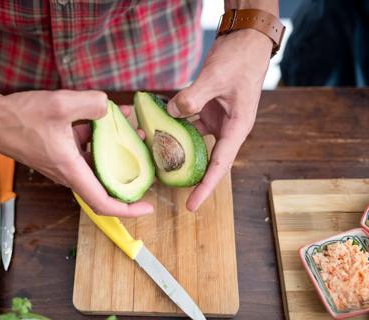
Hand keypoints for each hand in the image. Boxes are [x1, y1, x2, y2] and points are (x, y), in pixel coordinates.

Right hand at [0, 89, 152, 216]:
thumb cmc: (19, 117)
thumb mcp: (60, 104)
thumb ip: (91, 104)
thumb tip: (109, 108)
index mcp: (70, 169)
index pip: (103, 202)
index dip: (128, 210)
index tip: (148, 207)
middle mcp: (68, 171)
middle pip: (105, 181)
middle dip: (129, 170)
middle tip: (148, 155)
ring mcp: (64, 162)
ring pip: (97, 162)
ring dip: (116, 148)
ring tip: (132, 129)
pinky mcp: (59, 151)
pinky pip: (85, 149)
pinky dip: (99, 137)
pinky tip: (107, 116)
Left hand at [167, 29, 271, 211]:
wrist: (245, 40)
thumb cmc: (240, 59)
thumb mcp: (216, 77)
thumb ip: (193, 97)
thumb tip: (171, 113)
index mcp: (237, 127)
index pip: (220, 165)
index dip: (206, 187)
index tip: (191, 205)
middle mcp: (226, 128)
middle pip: (205, 158)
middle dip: (186, 171)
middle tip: (163, 183)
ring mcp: (215, 119)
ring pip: (192, 140)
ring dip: (174, 145)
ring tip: (152, 152)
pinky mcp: (207, 109)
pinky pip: (187, 122)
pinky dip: (173, 124)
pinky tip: (156, 124)